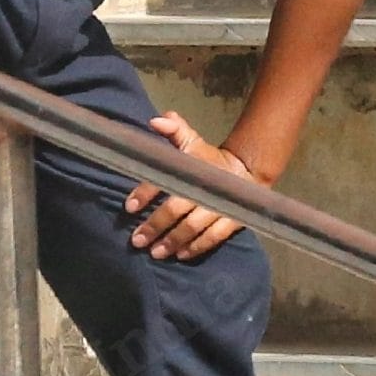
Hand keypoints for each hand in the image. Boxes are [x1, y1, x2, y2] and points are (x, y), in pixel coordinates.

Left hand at [123, 112, 258, 260]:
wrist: (246, 170)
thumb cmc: (208, 158)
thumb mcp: (192, 140)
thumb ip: (174, 130)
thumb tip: (156, 120)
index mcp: (192, 165)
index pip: (165, 178)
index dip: (145, 192)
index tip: (129, 207)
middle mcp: (204, 186)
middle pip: (177, 208)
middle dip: (156, 225)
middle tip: (137, 241)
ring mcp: (219, 204)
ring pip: (194, 226)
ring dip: (174, 240)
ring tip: (156, 253)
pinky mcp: (233, 219)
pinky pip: (215, 236)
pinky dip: (198, 247)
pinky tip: (181, 255)